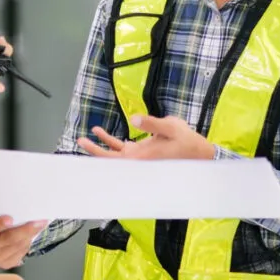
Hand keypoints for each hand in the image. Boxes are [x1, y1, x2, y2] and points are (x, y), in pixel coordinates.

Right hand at [0, 210, 46, 268]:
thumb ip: (1, 211)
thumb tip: (20, 210)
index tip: (10, 219)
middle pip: (8, 239)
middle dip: (25, 230)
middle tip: (39, 222)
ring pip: (17, 246)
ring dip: (30, 236)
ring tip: (39, 226)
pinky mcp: (4, 264)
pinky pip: (21, 253)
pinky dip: (28, 243)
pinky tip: (31, 236)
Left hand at [76, 115, 215, 160]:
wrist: (199, 152)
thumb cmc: (186, 141)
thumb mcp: (171, 127)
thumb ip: (152, 123)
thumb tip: (134, 118)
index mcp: (141, 158)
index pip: (113, 160)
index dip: (97, 157)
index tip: (83, 154)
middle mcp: (137, 160)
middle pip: (109, 159)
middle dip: (93, 152)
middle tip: (79, 142)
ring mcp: (139, 156)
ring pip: (114, 154)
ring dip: (100, 146)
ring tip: (85, 137)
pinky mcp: (142, 151)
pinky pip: (122, 148)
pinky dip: (111, 142)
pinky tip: (101, 133)